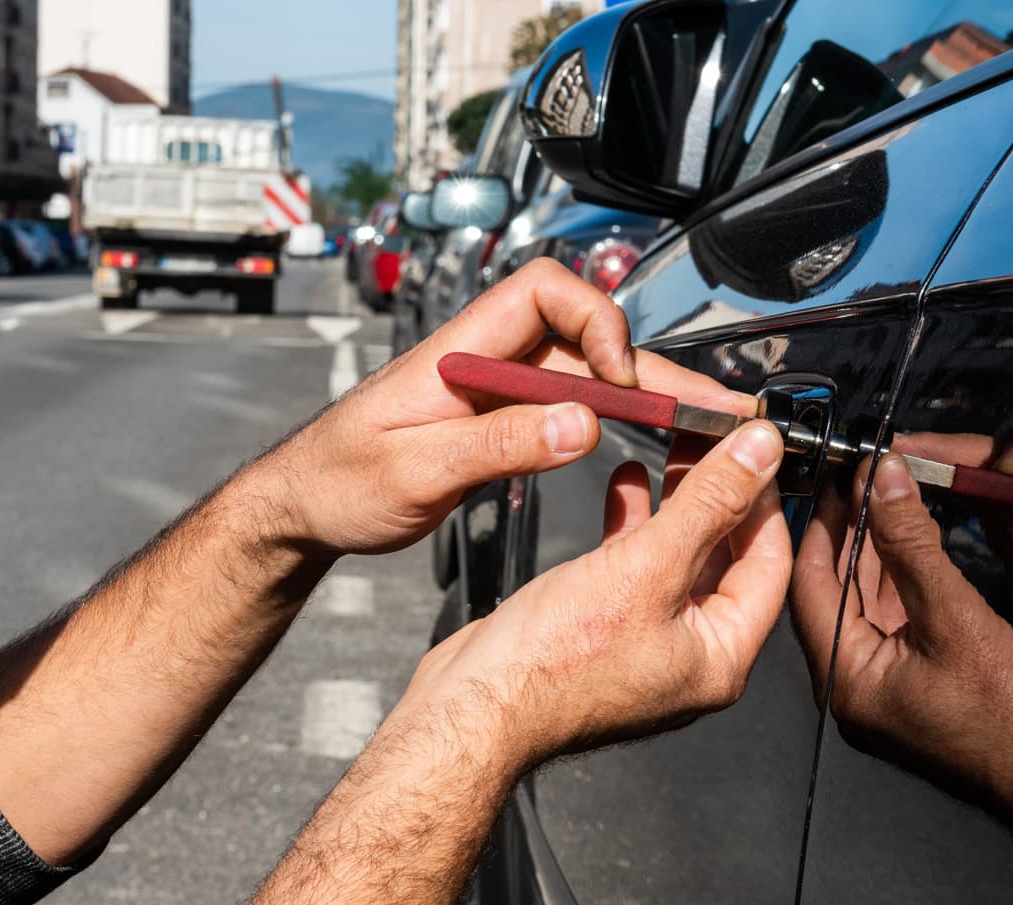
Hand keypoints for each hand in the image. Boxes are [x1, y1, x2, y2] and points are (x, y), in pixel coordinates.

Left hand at [265, 258, 757, 556]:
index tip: (616, 378)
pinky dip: (614, 423)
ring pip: (587, 377)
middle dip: (648, 369)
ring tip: (701, 427)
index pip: (544, 291)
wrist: (305, 506)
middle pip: (584, 338)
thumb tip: (578, 426)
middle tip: (707, 408)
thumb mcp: (414, 469)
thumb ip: (496, 446)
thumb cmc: (337, 479)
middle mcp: (486, 360)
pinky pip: (571, 409)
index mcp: (460, 349)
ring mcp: (498, 390)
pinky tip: (647, 442)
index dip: (595, 320)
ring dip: (643, 399)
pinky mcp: (503, 420)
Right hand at [390, 422, 790, 768]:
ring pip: (678, 558)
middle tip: (717, 438)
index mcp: (721, 657)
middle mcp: (690, 656)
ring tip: (677, 448)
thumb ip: (708, 505)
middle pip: (725, 558)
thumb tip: (759, 454)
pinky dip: (634, 524)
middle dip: (721, 493)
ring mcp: (645, 643)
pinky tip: (625, 485)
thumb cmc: (552, 666)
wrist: (473, 705)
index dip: (766, 499)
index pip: (769, 564)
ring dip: (678, 502)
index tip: (758, 449)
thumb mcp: (646, 567)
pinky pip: (635, 568)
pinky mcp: (604, 630)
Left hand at [791, 454, 1012, 816]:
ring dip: (873, 549)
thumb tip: (882, 479)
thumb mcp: (957, 616)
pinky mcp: (906, 686)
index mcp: (843, 678)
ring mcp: (877, 687)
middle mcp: (848, 685)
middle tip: (859, 476)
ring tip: (882, 493)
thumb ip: (913, 545)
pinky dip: (897, 578)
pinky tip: (908, 538)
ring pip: (862, 602)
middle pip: (832, 590)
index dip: (822, 523)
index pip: (810, 583)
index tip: (836, 475)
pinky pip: (889, 620)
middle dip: (847, 530)